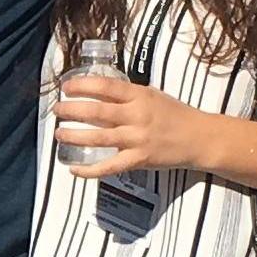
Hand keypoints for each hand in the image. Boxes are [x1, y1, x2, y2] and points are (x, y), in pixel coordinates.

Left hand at [52, 69, 213, 179]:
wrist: (200, 138)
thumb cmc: (174, 114)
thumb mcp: (152, 96)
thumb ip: (126, 96)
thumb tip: (94, 92)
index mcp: (140, 96)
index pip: (105, 86)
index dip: (81, 86)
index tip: (65, 88)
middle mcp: (137, 116)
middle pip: (96, 112)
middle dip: (71, 110)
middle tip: (56, 110)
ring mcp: (137, 139)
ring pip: (98, 137)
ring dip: (73, 136)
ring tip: (58, 134)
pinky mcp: (139, 159)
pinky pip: (109, 166)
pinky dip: (89, 170)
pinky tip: (73, 169)